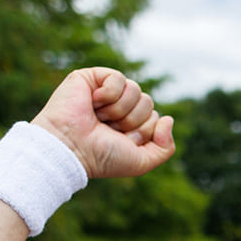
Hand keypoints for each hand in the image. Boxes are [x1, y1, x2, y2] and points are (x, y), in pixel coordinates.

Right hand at [32, 67, 174, 178]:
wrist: (71, 148)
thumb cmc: (102, 157)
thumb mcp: (142, 162)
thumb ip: (165, 147)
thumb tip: (168, 119)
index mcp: (131, 125)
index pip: (155, 118)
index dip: (143, 132)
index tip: (121, 141)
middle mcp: (120, 107)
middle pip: (148, 103)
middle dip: (132, 120)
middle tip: (109, 129)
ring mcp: (106, 91)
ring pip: (136, 90)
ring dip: (119, 110)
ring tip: (99, 117)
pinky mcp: (92, 78)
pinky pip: (118, 78)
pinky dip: (108, 94)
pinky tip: (92, 103)